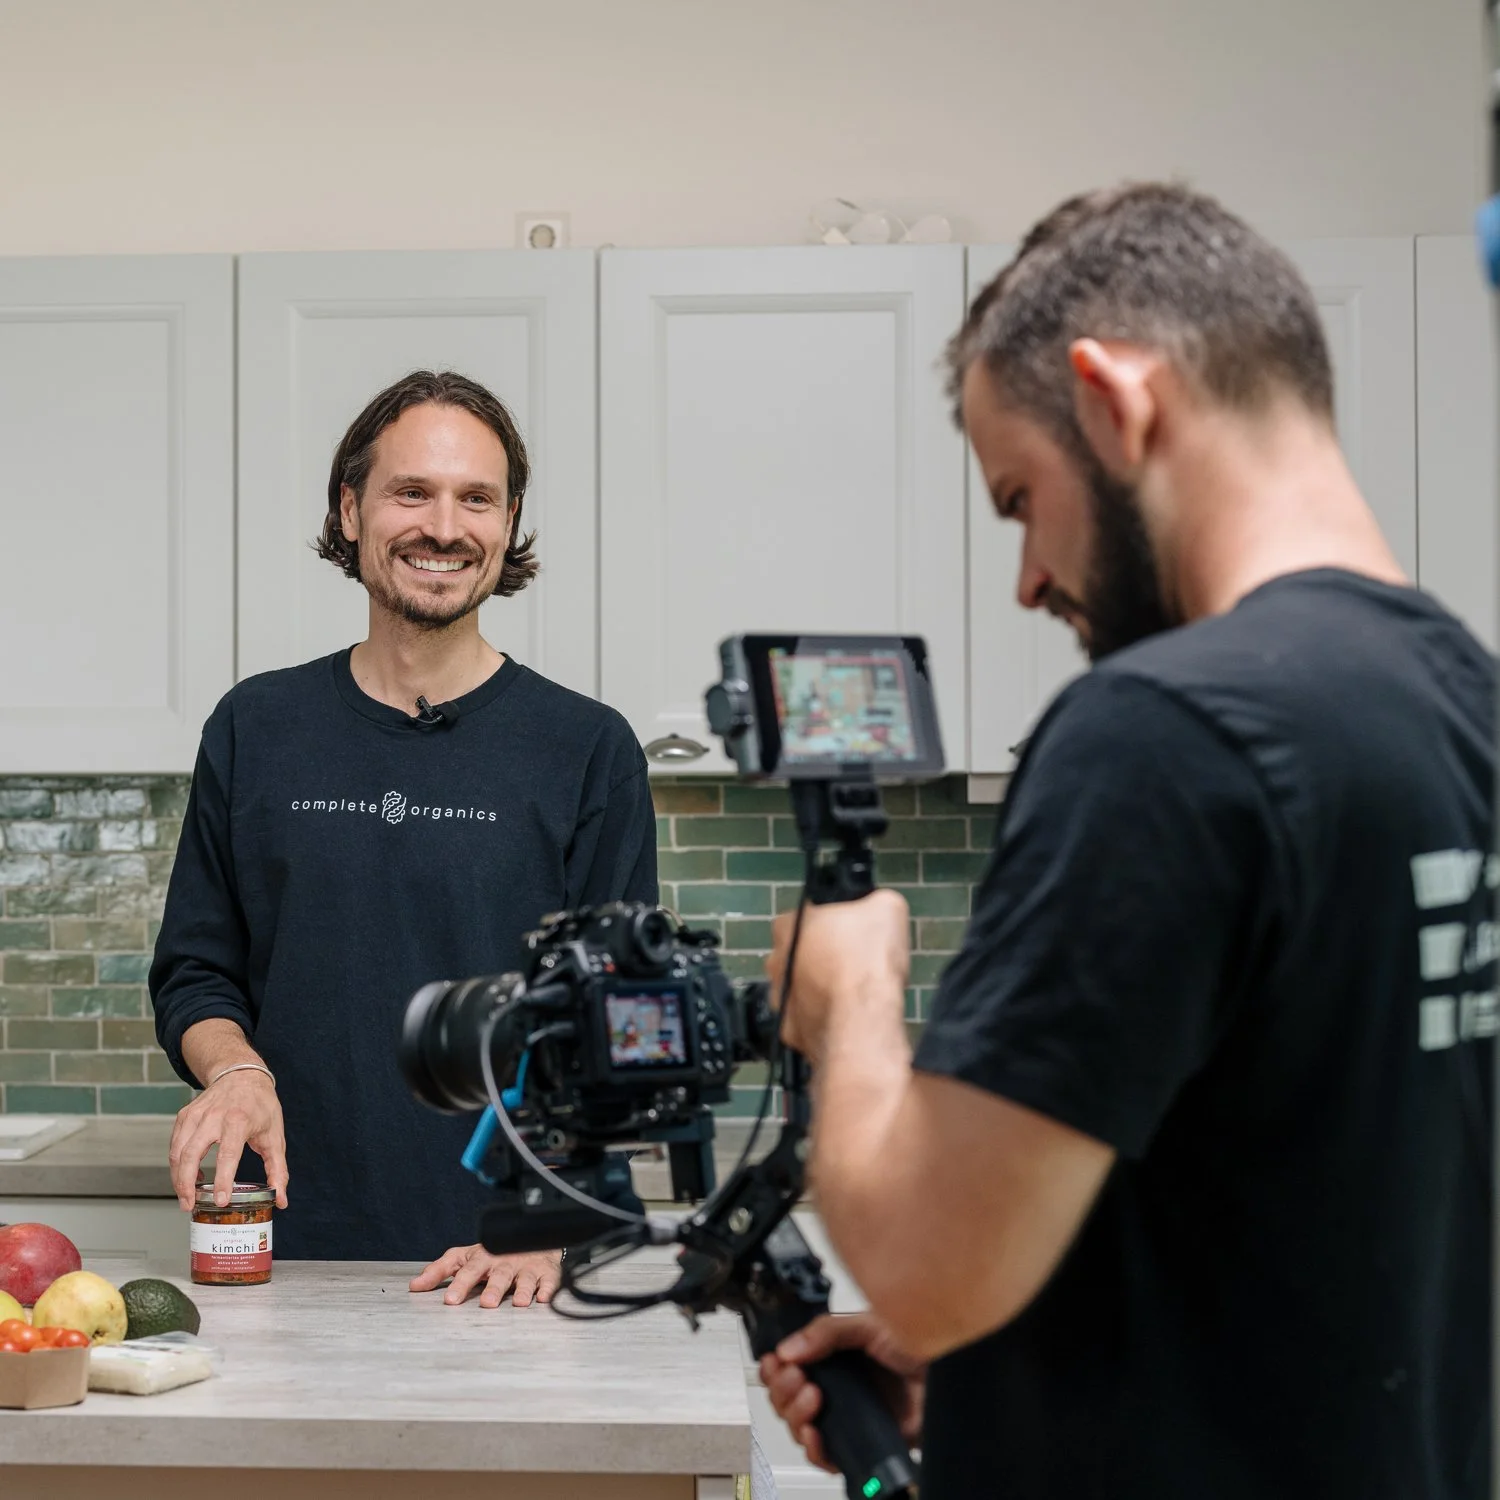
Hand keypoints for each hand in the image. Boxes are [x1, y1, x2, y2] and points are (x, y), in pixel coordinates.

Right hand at [168, 1070, 287, 1210]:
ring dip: (178, 1178)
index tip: (220, 1201)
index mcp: (239, 1120)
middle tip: (190, 1206)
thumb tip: (281, 1200)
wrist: (242, 1074)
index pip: (227, 1154)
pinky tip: (188, 1175)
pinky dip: (177, 1164)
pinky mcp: (185, 1115)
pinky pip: (175, 1144)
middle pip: (191, 1155)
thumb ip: (278, 1169)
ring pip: (177, 1151)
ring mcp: (196, 1115)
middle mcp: (213, 1116)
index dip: (222, 1180)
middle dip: (186, 1185)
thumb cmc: (261, 1106)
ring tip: (186, 1197)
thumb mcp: (274, 1135)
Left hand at [409, 1246, 561, 1307]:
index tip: (449, 1300)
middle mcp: (504, 1261)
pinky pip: (549, 1281)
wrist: (531, 1238)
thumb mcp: (465, 1257)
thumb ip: (440, 1270)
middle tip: (486, 1304)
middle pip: (498, 1274)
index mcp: (483, 1258)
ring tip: (519, 1303)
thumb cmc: (494, 1253)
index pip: (468, 1269)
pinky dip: (548, 1289)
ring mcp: (526, 1266)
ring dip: (523, 1289)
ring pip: (525, 1277)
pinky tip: (545, 1298)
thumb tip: (414, 1285)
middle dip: (493, 1288)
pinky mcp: (546, 1272)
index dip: (459, 1283)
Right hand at [759, 1312, 925, 1473]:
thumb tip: (790, 1348)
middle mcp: (833, 1386)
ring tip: (812, 1398)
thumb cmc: (917, 1348)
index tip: (776, 1363)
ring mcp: (842, 1415)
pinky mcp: (854, 1443)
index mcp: (831, 1356)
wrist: (946, 1380)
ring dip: (794, 1414)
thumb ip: (827, 1331)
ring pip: (797, 1426)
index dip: (775, 1367)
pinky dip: (812, 1448)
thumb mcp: (867, 1326)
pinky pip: (822, 1455)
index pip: (787, 1365)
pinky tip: (816, 1432)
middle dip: (781, 1389)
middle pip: (785, 1397)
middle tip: (795, 1378)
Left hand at [766, 889, 909, 1060]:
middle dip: (821, 957)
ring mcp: (780, 1000)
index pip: (803, 915)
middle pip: (798, 953)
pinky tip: (846, 1018)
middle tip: (853, 962)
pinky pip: (806, 1021)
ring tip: (851, 994)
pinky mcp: (791, 1032)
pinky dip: (823, 1019)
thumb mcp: (887, 908)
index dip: (830, 921)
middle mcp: (776, 962)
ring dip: (819, 989)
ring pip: (799, 989)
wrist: (863, 1021)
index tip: (850, 931)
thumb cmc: (868, 961)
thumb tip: (877, 906)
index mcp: (789, 926)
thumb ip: (874, 902)